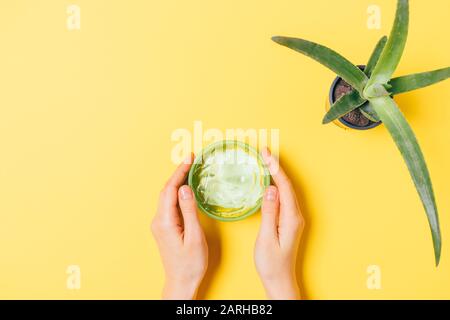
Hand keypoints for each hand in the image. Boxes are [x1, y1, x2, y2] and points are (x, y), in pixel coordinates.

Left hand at [151, 154, 207, 299]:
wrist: (181, 282)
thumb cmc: (190, 264)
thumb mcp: (195, 237)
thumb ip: (189, 211)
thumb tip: (185, 189)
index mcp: (165, 222)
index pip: (170, 189)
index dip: (180, 172)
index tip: (189, 158)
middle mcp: (159, 221)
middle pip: (166, 190)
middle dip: (178, 173)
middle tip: (190, 159)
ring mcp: (160, 224)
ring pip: (166, 196)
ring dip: (177, 181)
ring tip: (189, 169)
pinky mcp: (164, 228)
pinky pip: (168, 204)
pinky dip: (176, 192)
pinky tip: (185, 189)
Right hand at [254, 148, 304, 299]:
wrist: (280, 280)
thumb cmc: (272, 263)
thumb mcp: (266, 238)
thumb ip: (269, 212)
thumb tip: (270, 189)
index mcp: (291, 218)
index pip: (284, 186)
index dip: (275, 168)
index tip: (266, 154)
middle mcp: (295, 216)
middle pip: (287, 185)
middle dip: (276, 167)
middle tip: (265, 152)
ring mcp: (293, 218)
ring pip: (286, 190)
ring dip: (276, 175)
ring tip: (266, 161)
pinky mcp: (288, 221)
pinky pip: (283, 198)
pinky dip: (276, 186)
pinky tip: (268, 182)